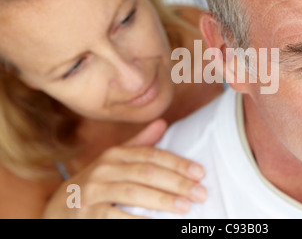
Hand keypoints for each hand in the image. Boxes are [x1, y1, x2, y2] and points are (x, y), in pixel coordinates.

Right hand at [42, 119, 206, 218]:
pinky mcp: (87, 213)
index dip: (177, 163)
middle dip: (177, 183)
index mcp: (115, 154)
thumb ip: (139, 144)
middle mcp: (105, 168)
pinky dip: (136, 219)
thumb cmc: (97, 183)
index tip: (200, 173)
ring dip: (162, 200)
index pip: (152, 155)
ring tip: (185, 207)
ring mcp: (94, 190)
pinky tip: (155, 222)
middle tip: (200, 194)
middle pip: (147, 173)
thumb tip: (163, 122)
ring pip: (133, 192)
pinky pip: (115, 216)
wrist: (58, 208)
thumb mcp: (114, 161)